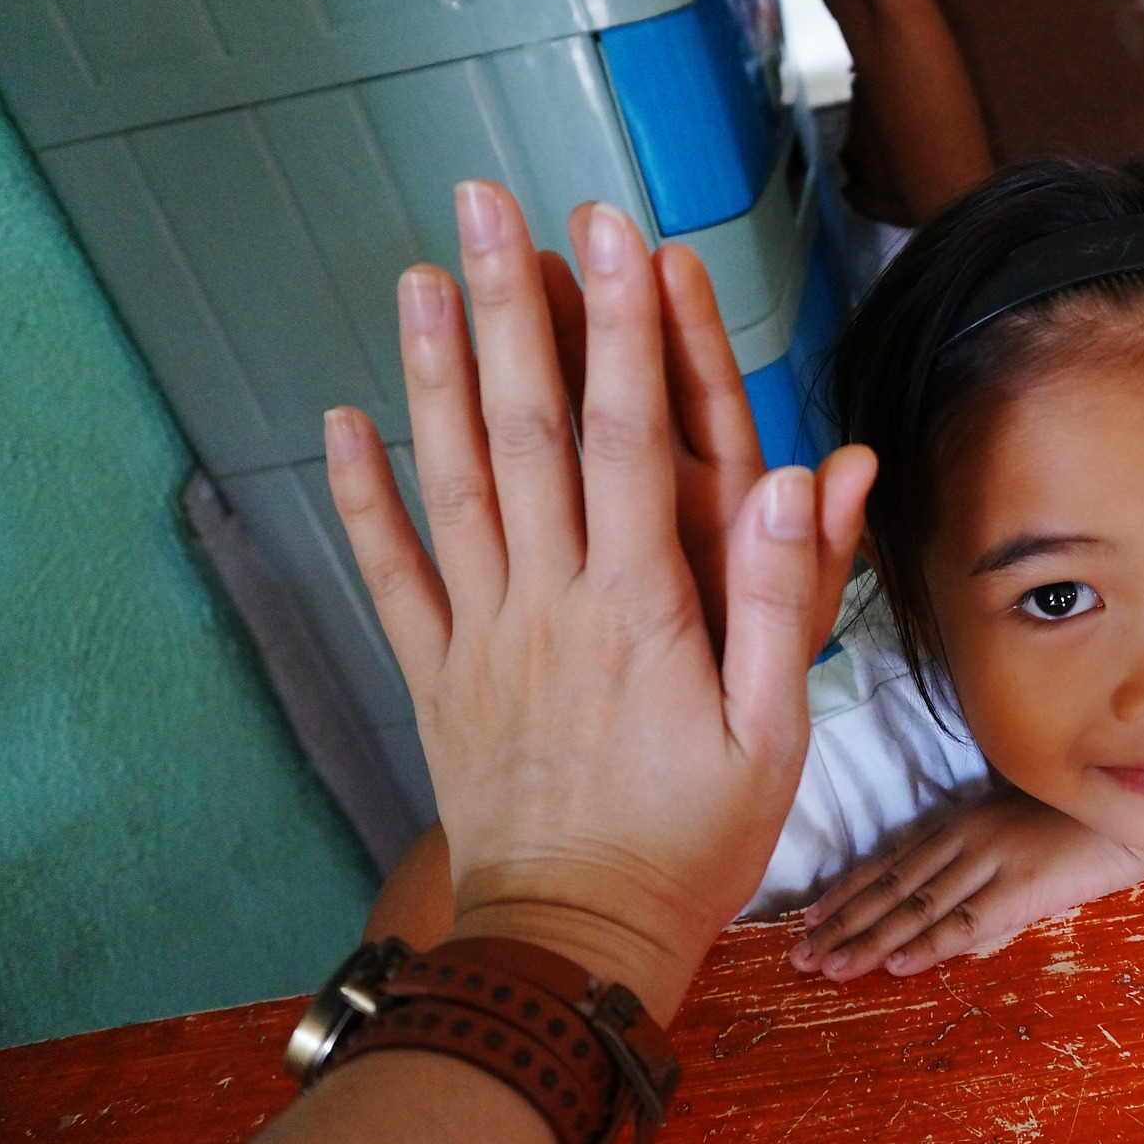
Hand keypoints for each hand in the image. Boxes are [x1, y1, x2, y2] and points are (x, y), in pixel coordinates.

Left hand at [323, 180, 874, 1019]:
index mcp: (644, 604)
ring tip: (419, 274)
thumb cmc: (693, 838)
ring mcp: (485, 631)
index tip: (612, 234)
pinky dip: (360, 496)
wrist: (581, 937)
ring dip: (434, 370)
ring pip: (454, 478)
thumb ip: (780, 600)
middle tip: (489, 206)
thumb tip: (802, 480)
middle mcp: (554, 597)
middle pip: (530, 427)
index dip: (624, 326)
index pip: (632, 435)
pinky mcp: (437, 672)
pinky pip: (389, 573)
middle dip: (513, 305)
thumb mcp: (775, 730)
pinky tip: (341, 421)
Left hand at [788, 789, 1143, 980]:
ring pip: (917, 907)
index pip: (890, 861)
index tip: (810, 918)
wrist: (1134, 814)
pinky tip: (898, 964)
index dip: (847, 891)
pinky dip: (929, 944)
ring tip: (832, 966)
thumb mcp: (1009, 828)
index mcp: (961, 821)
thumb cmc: (1074, 822)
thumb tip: (931, 895)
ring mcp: (992, 860)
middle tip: (801, 955)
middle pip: (892, 886)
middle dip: (843, 922)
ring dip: (870, 939)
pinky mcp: (1021, 887)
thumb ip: (970, 856)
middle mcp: (966, 837)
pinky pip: (967, 922)